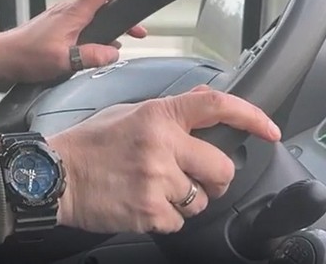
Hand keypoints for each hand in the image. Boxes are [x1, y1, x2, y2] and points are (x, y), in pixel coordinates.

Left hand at [0, 0, 152, 83]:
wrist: (1, 57)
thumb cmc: (25, 56)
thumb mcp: (62, 60)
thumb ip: (90, 56)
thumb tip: (114, 53)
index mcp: (73, 12)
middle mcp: (69, 9)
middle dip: (128, 2)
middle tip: (144, 14)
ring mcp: (64, 17)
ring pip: (97, 10)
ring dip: (117, 19)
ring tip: (133, 34)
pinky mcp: (60, 26)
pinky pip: (88, 21)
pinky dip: (103, 28)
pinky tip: (107, 45)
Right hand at [46, 86, 281, 233]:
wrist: (56, 176)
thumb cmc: (89, 144)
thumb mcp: (127, 113)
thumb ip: (168, 111)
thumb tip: (203, 102)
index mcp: (158, 116)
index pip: (215, 106)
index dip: (251, 117)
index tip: (269, 130)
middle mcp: (161, 145)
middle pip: (222, 169)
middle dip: (213, 178)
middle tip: (194, 178)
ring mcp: (157, 181)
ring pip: (202, 200)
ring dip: (186, 200)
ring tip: (154, 189)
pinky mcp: (151, 211)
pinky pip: (179, 222)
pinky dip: (165, 218)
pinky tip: (142, 203)